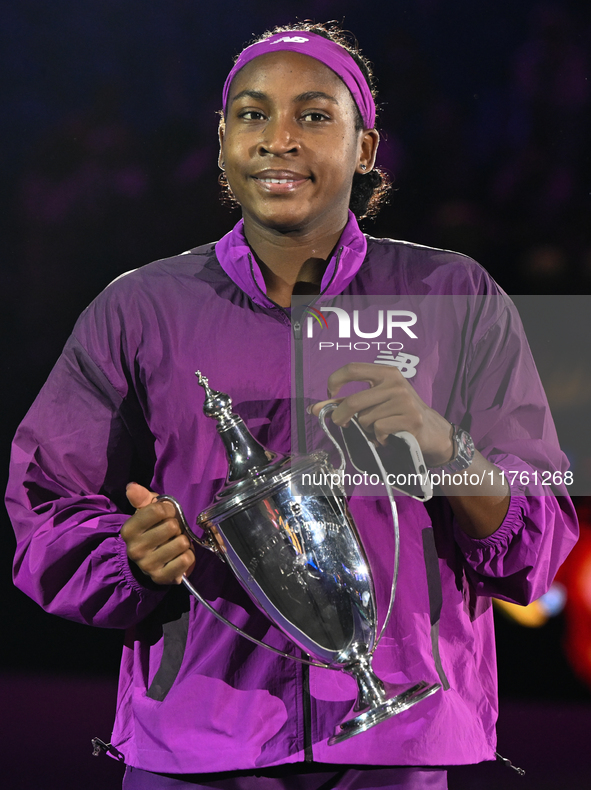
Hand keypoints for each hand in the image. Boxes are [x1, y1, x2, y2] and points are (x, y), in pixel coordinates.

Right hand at [121, 482, 195, 584]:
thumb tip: (132, 487)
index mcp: (129, 530)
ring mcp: (147, 566)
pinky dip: (188, 556)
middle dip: (176, 527)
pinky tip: (179, 556)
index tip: (166, 515)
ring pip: (181, 543)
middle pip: (172, 526)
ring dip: (183, 542)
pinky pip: (186, 559)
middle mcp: (135, 550)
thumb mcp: (146, 511)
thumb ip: (141, 498)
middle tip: (171, 533)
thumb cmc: (152, 530)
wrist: (152, 562)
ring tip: (174, 544)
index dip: (168, 510)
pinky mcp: (161, 578)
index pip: (158, 510)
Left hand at [311, 362, 453, 465]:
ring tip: (379, 428)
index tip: (330, 394)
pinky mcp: (410, 419)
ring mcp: (404, 401)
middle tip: (341, 422)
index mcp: (386, 372)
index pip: (352, 368)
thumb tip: (314, 409)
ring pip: (366, 419)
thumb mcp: (373, 402)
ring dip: (367, 429)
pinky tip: (388, 436)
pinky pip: (379, 429)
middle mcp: (396, 383)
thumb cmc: (396, 413)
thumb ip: (343, 403)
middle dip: (341, 416)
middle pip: (353, 401)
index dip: (335, 380)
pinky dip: (379, 437)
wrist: (431, 431)